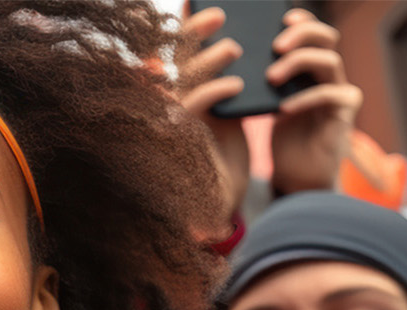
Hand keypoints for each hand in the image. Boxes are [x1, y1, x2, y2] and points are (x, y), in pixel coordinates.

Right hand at [177, 7, 248, 216]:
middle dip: (193, 30)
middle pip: (173, 57)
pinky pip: (192, 104)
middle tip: (220, 14)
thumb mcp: (227, 108)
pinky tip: (237, 85)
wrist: (224, 193)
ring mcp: (169, 118)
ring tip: (235, 48)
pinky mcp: (179, 135)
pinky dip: (215, 89)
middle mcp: (166, 102)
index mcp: (176, 90)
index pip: (176, 51)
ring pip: (182, 77)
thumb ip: (226, 78)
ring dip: (209, 59)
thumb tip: (240, 41)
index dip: (186, 25)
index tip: (205, 5)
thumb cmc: (225, 150)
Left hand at [266, 9, 361, 195]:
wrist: (295, 173)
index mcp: (310, 67)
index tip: (281, 17)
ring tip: (271, 78)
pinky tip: (283, 108)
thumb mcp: (264, 103)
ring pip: (329, 60)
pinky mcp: (345, 112)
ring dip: (298, 63)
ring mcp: (340, 90)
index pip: (312, 32)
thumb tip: (227, 55)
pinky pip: (329, 95)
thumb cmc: (278, 136)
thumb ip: (258, 79)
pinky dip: (305, 97)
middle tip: (275, 46)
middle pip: (327, 37)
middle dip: (302, 34)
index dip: (301, 20)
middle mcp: (328, 74)